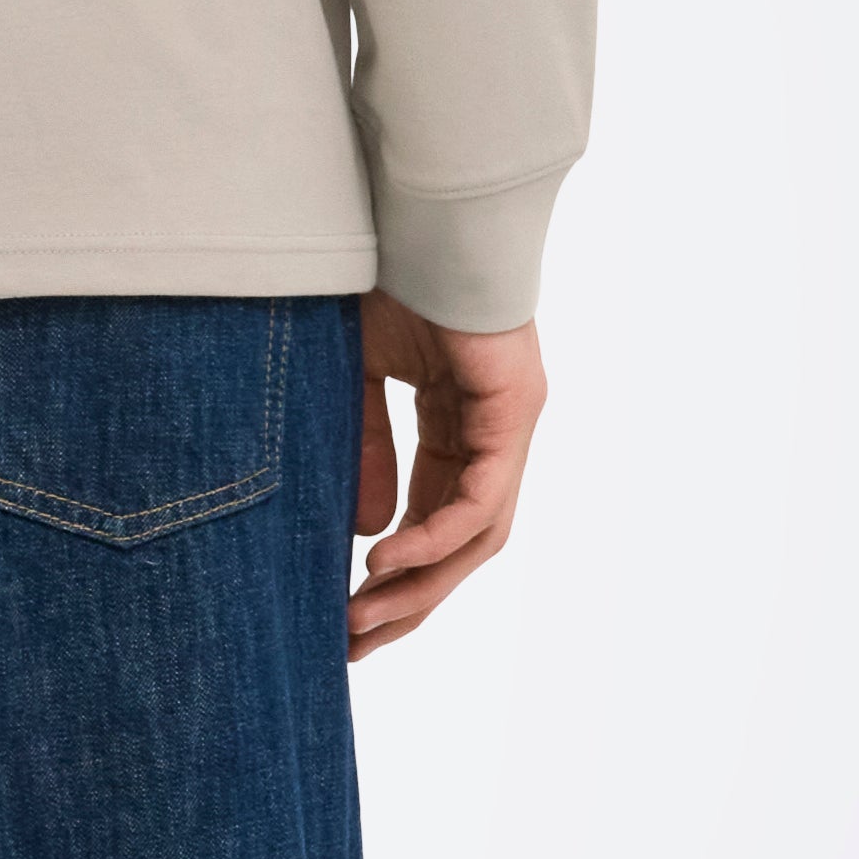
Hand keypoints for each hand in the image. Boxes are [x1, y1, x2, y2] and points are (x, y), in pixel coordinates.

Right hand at [347, 298, 544, 659]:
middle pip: (462, 545)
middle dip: (408, 601)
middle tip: (354, 645)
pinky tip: (389, 562)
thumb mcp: (355, 384)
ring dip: (422, 585)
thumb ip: (366, 455)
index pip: (434, 520)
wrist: (413, 213)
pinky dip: (437, 535)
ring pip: (479, 535)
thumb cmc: (381, 279)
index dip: (394, 577)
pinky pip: (482, 496)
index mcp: (458, 426)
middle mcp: (493, 431)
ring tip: (364, 619)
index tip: (344, 619)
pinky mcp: (514, 408)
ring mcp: (510, 422)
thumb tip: (368, 536)